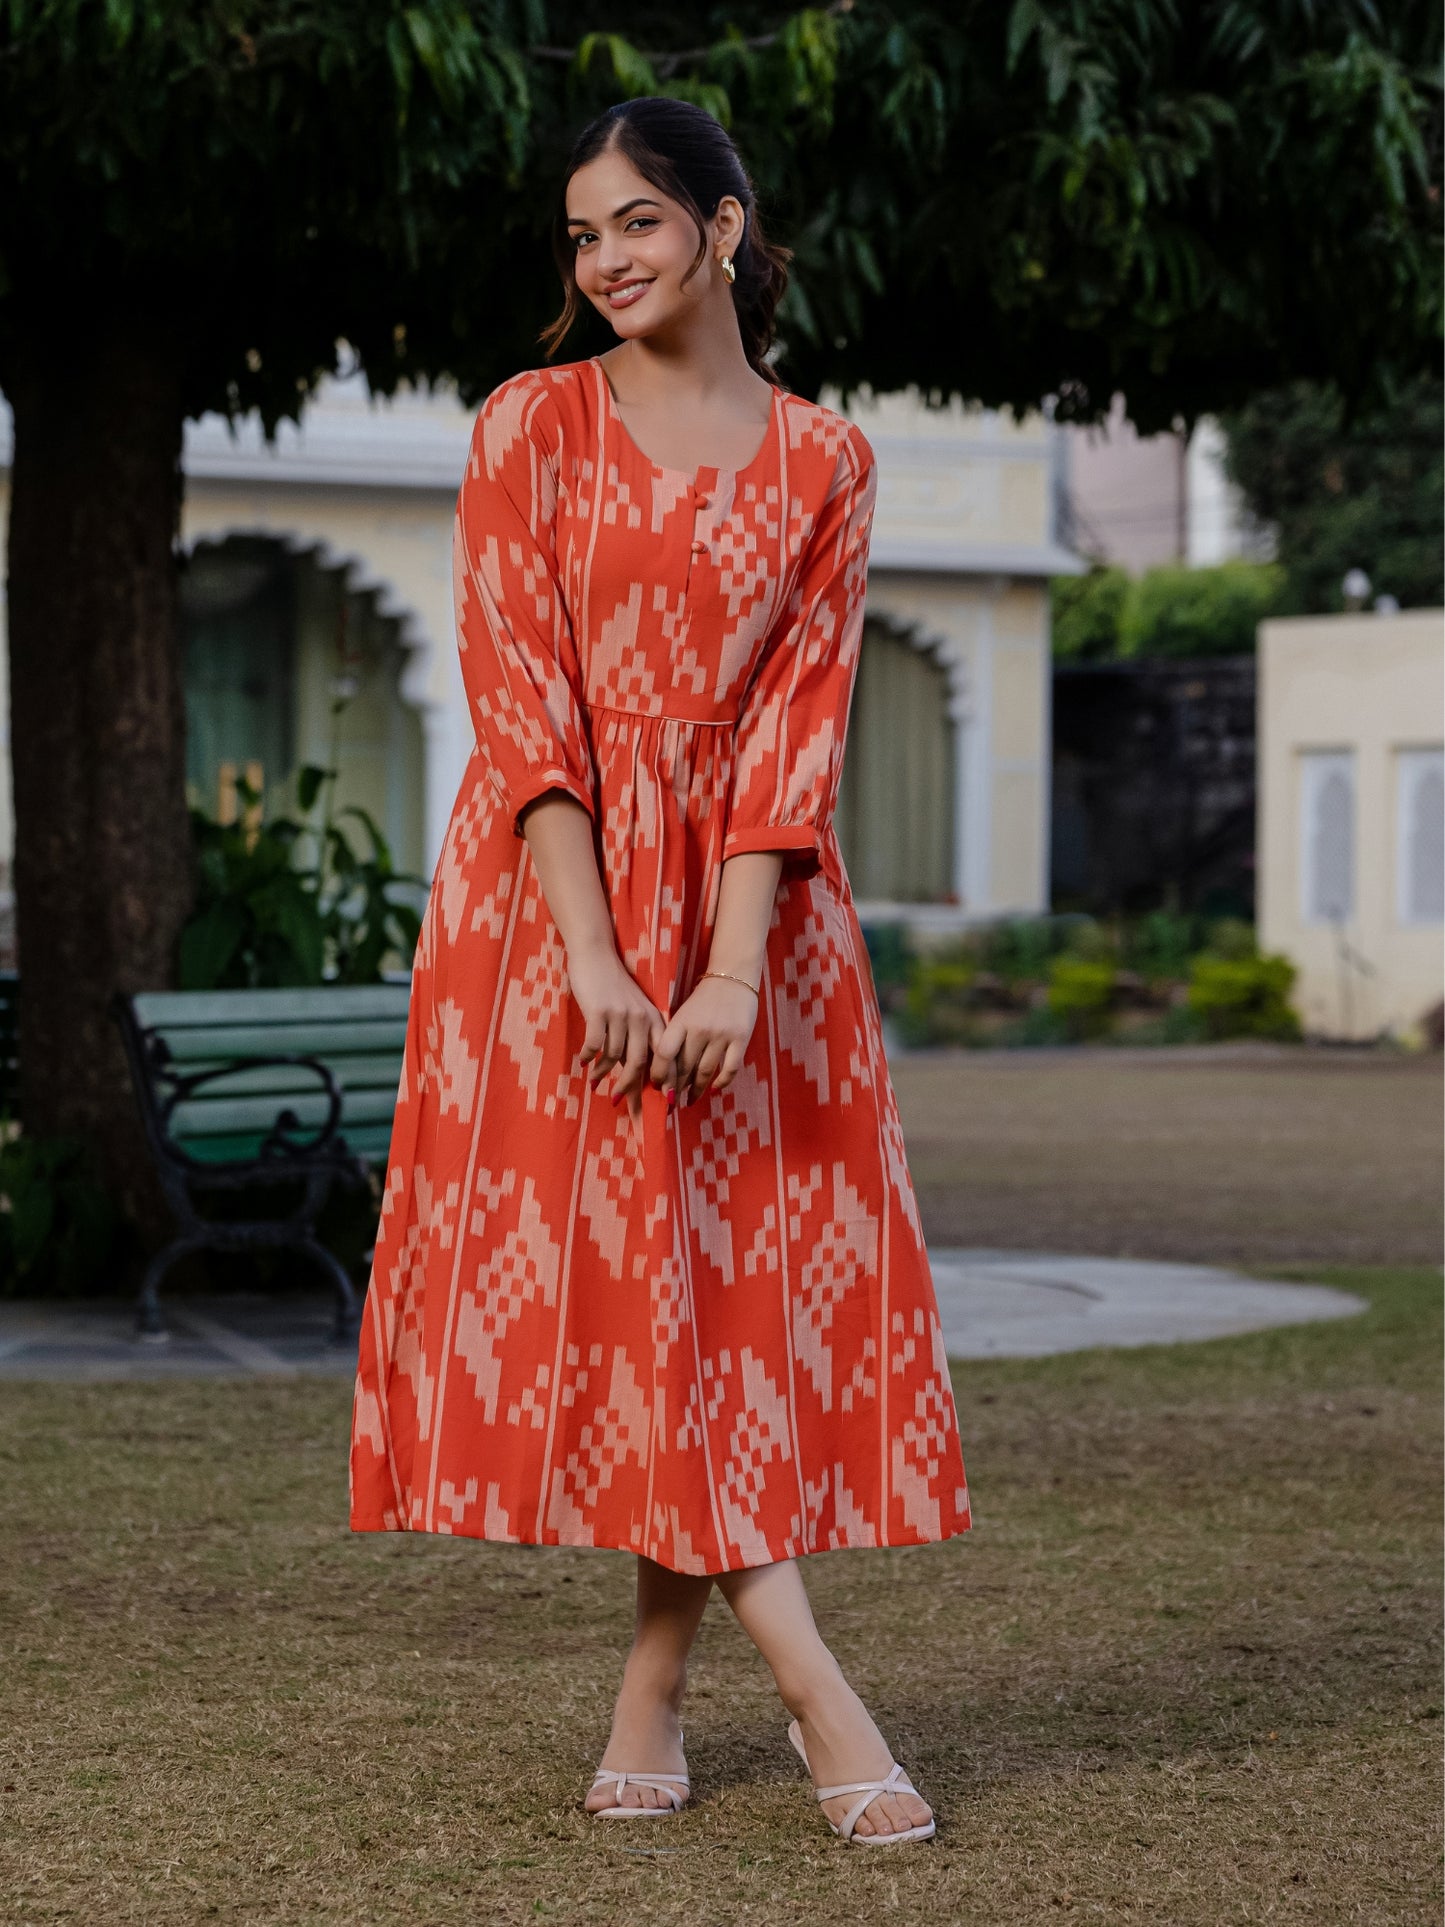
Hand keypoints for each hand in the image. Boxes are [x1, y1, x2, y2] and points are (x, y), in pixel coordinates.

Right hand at [568, 942, 666, 1123]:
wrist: (596, 955)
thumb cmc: (614, 987)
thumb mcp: (634, 1012)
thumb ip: (636, 1039)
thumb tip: (632, 1074)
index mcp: (654, 1021)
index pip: (664, 1058)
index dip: (665, 1083)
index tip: (664, 1105)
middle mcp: (642, 1019)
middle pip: (640, 1063)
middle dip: (631, 1088)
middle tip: (621, 1104)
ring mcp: (621, 1015)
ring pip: (614, 1056)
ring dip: (603, 1073)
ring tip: (595, 1084)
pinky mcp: (599, 1011)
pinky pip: (595, 1044)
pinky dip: (589, 1057)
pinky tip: (584, 1063)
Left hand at [650, 975, 758, 1105]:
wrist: (733, 977)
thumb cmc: (703, 999)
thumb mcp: (683, 1014)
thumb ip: (674, 1038)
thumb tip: (664, 1070)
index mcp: (681, 1022)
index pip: (664, 1054)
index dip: (658, 1074)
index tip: (657, 1085)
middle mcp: (700, 1030)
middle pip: (684, 1067)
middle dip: (676, 1088)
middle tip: (671, 1101)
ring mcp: (722, 1035)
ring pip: (705, 1071)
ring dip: (696, 1089)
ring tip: (690, 1099)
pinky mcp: (741, 1039)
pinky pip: (730, 1069)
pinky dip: (721, 1083)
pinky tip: (714, 1089)